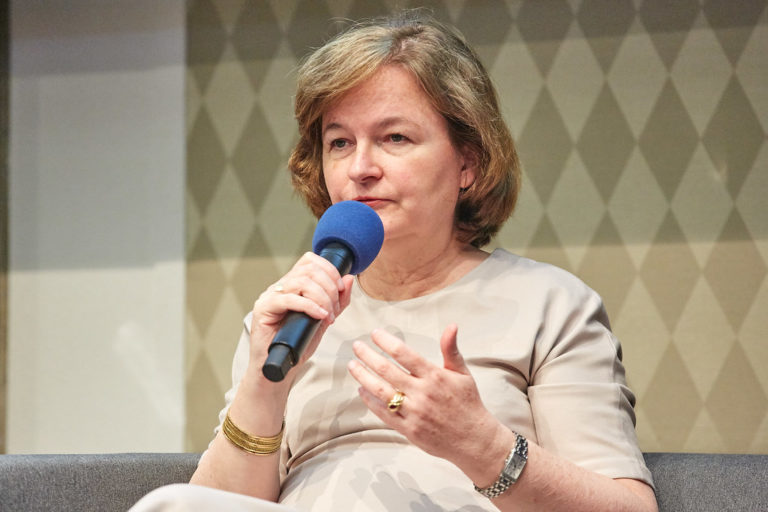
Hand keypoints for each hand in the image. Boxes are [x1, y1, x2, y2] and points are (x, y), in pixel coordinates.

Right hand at [248, 252, 354, 376]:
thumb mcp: (324, 319)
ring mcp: (270, 295)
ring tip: (327, 315)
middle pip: (308, 269)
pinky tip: (319, 316)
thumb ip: (338, 301)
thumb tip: (349, 278)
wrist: (280, 367)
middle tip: (334, 308)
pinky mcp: (263, 308)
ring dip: (322, 298)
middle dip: (329, 287)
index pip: (310, 260)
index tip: (340, 289)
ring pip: (301, 281)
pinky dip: (309, 306)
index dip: (329, 270)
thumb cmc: (298, 344)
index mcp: (293, 284)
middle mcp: (280, 286)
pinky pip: (289, 299)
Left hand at [347, 324, 504, 467]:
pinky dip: (370, 401)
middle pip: (386, 370)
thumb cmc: (468, 403)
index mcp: (435, 376)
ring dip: (363, 377)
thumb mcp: (463, 373)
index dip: (386, 341)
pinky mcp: (409, 430)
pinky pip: (383, 413)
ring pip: (380, 391)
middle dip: (367, 356)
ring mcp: (414, 412)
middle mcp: (422, 393)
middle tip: (356, 346)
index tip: (374, 333)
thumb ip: (451, 349)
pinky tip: (361, 390)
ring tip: (352, 366)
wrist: (473, 439)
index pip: (404, 353)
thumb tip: (451, 325)